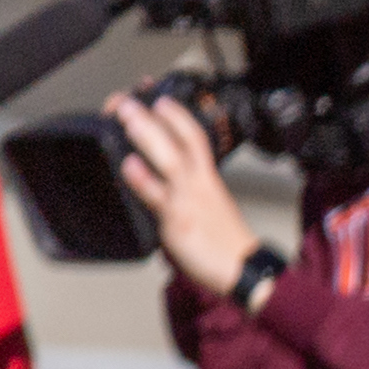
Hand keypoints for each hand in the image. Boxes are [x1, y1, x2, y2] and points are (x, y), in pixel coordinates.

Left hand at [107, 91, 262, 292]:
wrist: (242, 271)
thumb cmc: (224, 242)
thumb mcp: (207, 206)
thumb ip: (182, 189)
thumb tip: (152, 176)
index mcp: (208, 178)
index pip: (195, 137)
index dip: (177, 115)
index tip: (158, 97)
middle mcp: (199, 184)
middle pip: (181, 140)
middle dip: (154, 116)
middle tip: (128, 98)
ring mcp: (188, 200)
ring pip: (169, 160)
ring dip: (146, 134)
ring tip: (125, 115)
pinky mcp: (178, 220)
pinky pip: (157, 197)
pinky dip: (142, 179)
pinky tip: (127, 165)